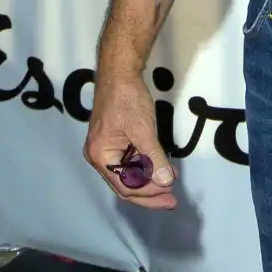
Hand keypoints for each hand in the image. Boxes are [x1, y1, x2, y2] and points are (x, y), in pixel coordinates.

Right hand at [84, 74, 176, 209]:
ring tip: (170, 181)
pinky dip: (146, 165)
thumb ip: (153, 157)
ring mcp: (107, 148)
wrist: (120, 71)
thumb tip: (166, 181)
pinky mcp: (115, 140)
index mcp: (100, 156)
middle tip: (171, 200)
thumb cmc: (127, 98)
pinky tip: (161, 167)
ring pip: (129, 174)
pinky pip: (130, 161)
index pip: (126, 186)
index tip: (169, 194)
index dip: (148, 193)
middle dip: (149, 192)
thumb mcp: (143, 129)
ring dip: (149, 179)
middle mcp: (100, 157)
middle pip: (125, 184)